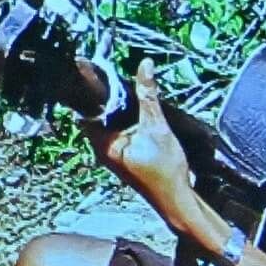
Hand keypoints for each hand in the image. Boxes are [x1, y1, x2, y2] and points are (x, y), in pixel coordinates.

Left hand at [91, 60, 193, 221]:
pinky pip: (119, 130)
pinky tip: (138, 106)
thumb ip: (148, 96)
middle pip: (98, 113)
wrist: (177, 201)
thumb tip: (144, 65)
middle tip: (117, 73)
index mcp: (103, 144)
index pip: (88, 109)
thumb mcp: (157, 128)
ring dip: (119, 105)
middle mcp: (103, 149)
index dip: (92, 88)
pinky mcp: (124, 154)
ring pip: (110, 121)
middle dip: (108, 94)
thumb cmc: (165, 170)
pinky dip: (126, 117)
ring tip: (128, 84)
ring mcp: (113, 153)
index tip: (98, 68)